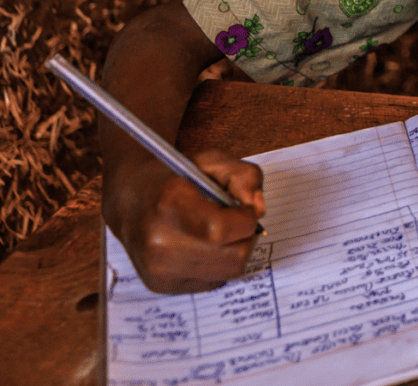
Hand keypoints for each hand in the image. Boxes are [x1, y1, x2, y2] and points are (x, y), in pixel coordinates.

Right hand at [104, 149, 264, 293]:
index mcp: (169, 206)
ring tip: (219, 233)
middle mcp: (159, 244)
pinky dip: (218, 265)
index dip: (246, 220)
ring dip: (235, 251)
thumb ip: (245, 176)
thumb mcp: (212, 161)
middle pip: (233, 256)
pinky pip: (213, 281)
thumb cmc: (175, 179)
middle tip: (236, 222)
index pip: (222, 230)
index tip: (245, 210)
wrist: (130, 201)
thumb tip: (258, 209)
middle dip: (245, 237)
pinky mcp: (161, 285)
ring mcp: (158, 269)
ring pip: (228, 272)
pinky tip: (204, 246)